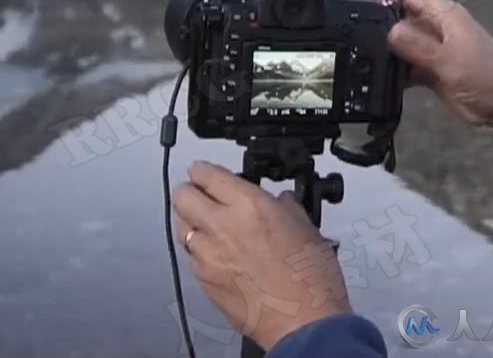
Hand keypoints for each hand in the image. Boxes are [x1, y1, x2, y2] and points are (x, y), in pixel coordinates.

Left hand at [171, 161, 349, 350]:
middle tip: (203, 194)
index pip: (206, 174)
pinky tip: (218, 254)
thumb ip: (285, 207)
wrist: (303, 323)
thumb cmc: (310, 280)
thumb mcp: (307, 228)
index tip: (205, 171)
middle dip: (190, 191)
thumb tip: (279, 202)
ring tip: (209, 225)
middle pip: (182, 196)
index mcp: (249, 205)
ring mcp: (208, 256)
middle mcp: (221, 226)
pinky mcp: (204, 281)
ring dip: (192, 221)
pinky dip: (200, 251)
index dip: (203, 170)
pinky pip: (192, 257)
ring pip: (181, 227)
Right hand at [373, 0, 492, 153]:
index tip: (359, 11)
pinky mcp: (432, 71)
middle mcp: (436, 27)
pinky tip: (377, 83)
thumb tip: (388, 31)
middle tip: (352, 41)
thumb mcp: (451, 62)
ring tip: (359, 63)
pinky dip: (393, 72)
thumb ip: (419, 47)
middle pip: (400, 15)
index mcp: (444, 14)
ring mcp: (434, 49)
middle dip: (377, 24)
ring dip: (384, 51)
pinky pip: (406, 65)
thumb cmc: (487, 78)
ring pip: (400, 42)